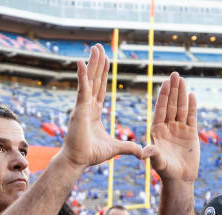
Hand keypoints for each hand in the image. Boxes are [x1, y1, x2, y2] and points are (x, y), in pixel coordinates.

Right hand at [58, 44, 143, 167]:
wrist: (78, 161)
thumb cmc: (91, 155)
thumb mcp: (116, 148)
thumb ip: (130, 148)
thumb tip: (143, 153)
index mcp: (93, 112)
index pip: (100, 88)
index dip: (102, 74)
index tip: (105, 60)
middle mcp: (87, 106)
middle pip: (94, 80)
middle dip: (97, 63)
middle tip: (99, 47)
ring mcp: (82, 106)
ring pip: (89, 80)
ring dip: (92, 64)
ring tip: (95, 48)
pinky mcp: (79, 109)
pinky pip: (82, 89)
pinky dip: (82, 75)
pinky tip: (82, 62)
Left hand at [142, 72, 199, 181]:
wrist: (180, 179)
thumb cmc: (166, 171)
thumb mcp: (158, 162)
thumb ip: (153, 154)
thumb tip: (144, 152)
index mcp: (157, 130)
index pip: (161, 109)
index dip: (163, 96)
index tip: (165, 82)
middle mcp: (167, 127)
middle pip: (171, 105)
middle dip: (173, 90)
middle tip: (174, 74)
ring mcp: (179, 129)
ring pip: (181, 108)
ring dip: (181, 94)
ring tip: (182, 79)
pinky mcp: (190, 133)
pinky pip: (191, 117)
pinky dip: (191, 106)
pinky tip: (191, 95)